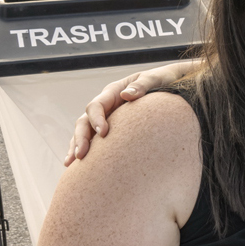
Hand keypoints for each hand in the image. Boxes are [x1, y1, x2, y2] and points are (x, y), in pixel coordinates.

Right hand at [65, 63, 190, 163]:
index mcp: (113, 92)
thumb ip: (142, 85)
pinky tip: (79, 166)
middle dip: (81, 137)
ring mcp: (107, 117)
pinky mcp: (113, 129)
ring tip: (71, 163)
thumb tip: (127, 95)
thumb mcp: (155, 79)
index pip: (97, 106)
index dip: (97, 119)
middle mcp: (107, 105)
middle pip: (85, 120)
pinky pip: (95, 139)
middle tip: (81, 155)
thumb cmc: (163, 80)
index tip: (104, 133)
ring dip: (77, 146)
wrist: (172, 84)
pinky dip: (87, 150)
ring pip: (85, 131)